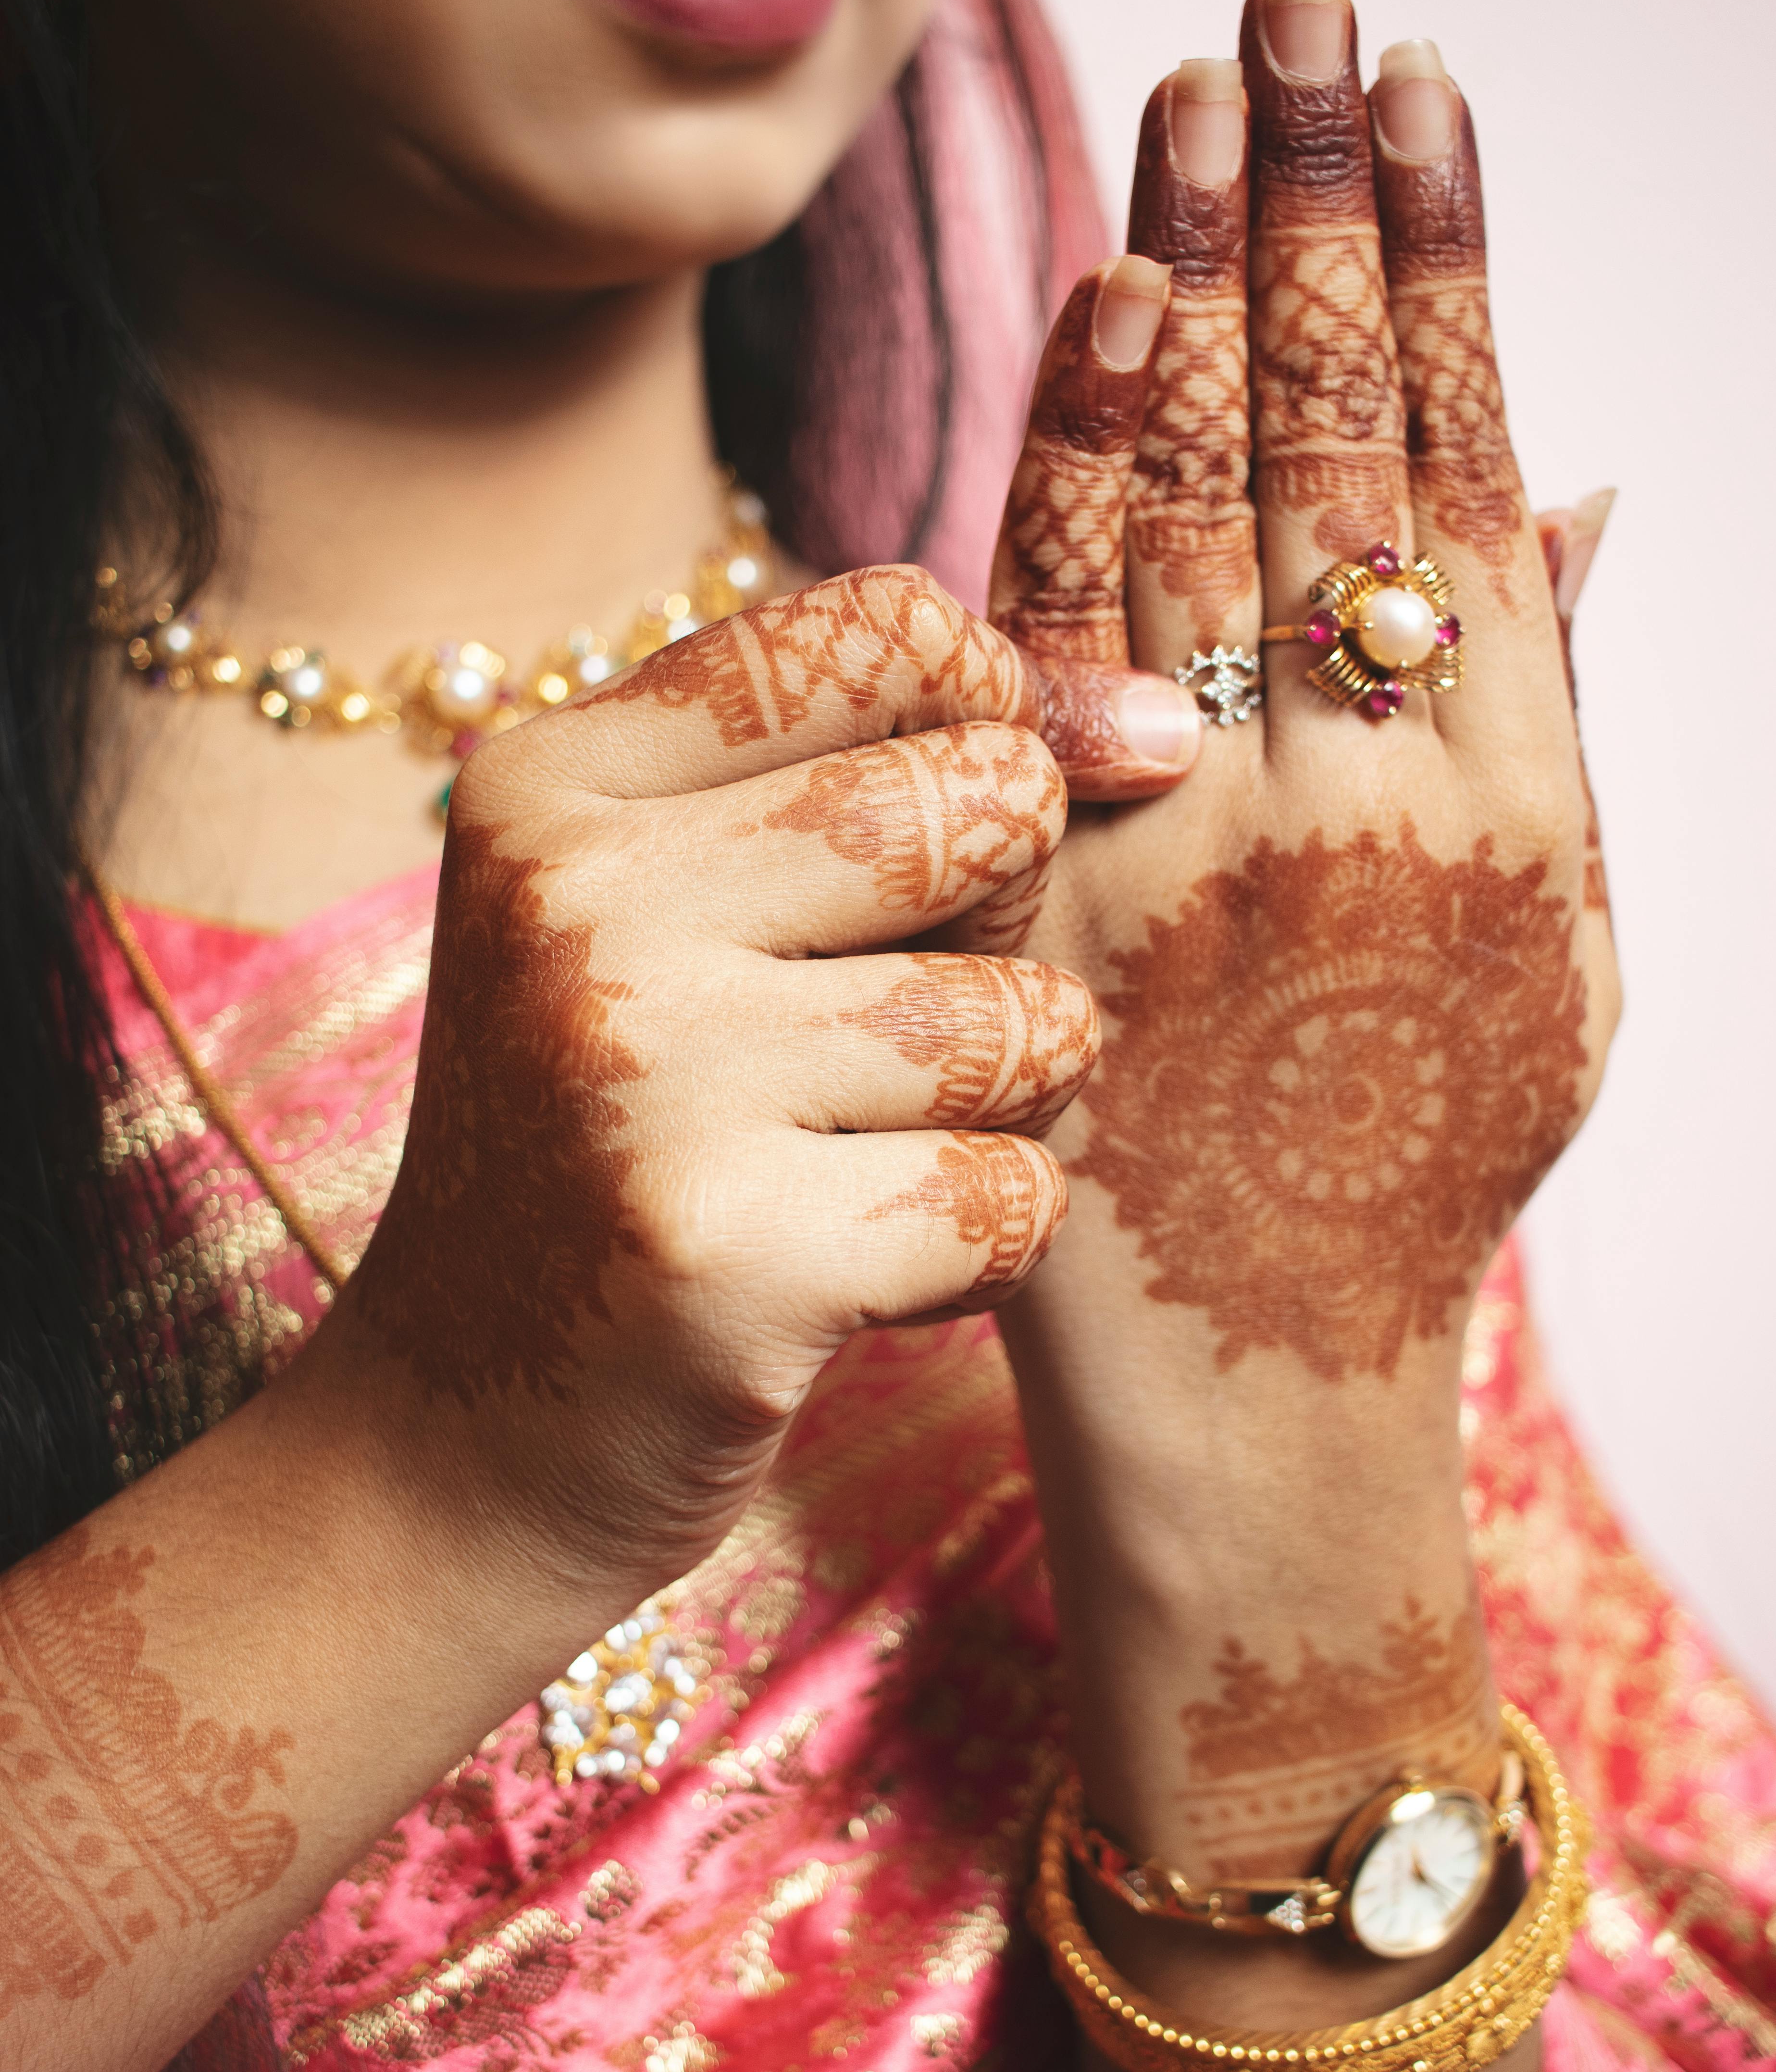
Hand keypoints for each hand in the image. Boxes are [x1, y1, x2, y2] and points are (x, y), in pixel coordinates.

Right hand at [318, 566, 1098, 1658]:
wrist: (459, 1446)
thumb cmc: (613, 1154)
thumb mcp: (673, 923)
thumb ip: (880, 776)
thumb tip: (1158, 723)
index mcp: (548, 787)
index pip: (887, 625)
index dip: (988, 717)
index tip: (952, 834)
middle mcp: (579, 903)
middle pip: (991, 802)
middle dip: (1002, 930)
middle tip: (880, 1037)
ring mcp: (645, 1075)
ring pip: (1031, 1017)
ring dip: (1004, 1107)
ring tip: (862, 1163)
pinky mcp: (727, 1253)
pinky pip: (1019, 1194)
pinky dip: (982, 1249)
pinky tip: (858, 1273)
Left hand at [990, 0, 1619, 1883]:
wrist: (1265, 1396)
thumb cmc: (1408, 1174)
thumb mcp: (1540, 952)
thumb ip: (1546, 717)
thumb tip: (1583, 488)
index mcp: (1515, 803)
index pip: (1479, 476)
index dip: (1453, 271)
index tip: (1423, 95)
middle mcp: (1385, 801)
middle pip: (1356, 452)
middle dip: (1327, 214)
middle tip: (1300, 7)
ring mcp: (1224, 851)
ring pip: (1223, 518)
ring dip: (1211, 289)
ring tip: (1202, 98)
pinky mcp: (1071, 911)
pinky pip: (1074, 666)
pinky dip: (1090, 486)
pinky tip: (1102, 324)